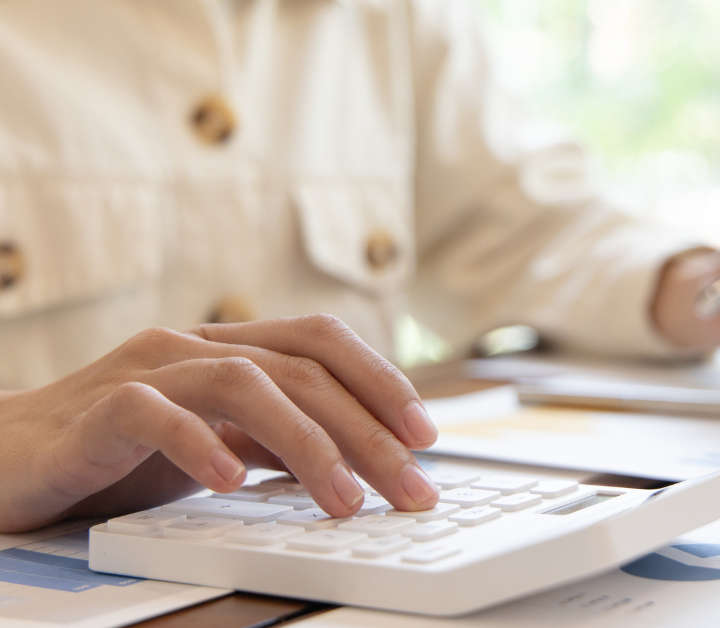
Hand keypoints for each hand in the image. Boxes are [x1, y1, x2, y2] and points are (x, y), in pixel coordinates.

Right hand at [0, 315, 440, 532]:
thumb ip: (274, 441)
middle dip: (367, 431)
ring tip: (344, 501)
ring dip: (307, 444)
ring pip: (244, 382)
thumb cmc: (115, 454)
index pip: (320, 341)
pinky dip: (201, 445)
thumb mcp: (215, 444)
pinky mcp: (94, 411)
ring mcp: (142, 371)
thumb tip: (359, 462)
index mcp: (225, 348)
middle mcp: (191, 347)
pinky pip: (154, 414)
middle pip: (301, 369)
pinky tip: (232, 485)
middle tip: (410, 487)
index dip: (381, 380)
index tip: (426, 435)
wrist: (5, 461)